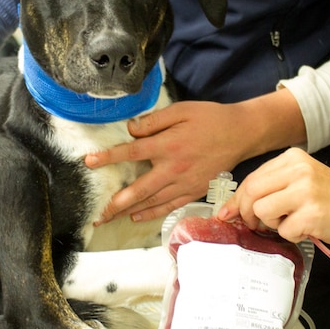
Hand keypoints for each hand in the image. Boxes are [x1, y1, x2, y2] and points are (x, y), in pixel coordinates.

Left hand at [87, 101, 249, 222]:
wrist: (241, 133)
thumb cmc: (209, 118)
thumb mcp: (181, 110)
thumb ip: (154, 120)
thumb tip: (131, 130)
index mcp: (168, 145)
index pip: (131, 152)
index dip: (109, 157)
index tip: (89, 162)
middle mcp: (174, 168)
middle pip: (139, 188)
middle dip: (116, 202)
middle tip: (97, 212)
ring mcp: (184, 183)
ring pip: (152, 201)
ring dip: (129, 211)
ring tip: (109, 218)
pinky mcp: (194, 191)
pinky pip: (170, 206)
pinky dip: (152, 213)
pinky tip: (137, 217)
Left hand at [217, 147, 329, 246]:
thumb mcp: (302, 180)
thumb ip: (271, 187)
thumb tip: (233, 207)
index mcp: (292, 158)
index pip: (252, 178)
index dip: (237, 199)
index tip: (228, 212)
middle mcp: (298, 170)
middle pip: (251, 192)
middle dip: (247, 213)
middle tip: (255, 224)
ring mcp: (305, 191)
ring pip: (262, 211)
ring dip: (271, 224)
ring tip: (291, 222)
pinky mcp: (312, 213)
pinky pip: (284, 230)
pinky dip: (291, 235)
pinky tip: (306, 228)